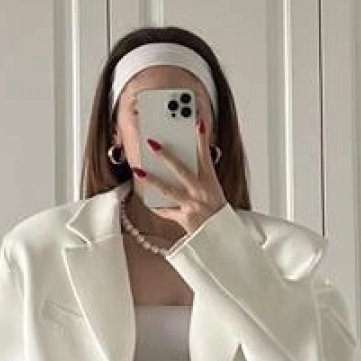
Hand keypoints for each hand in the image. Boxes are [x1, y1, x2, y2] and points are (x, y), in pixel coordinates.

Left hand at [138, 117, 225, 236]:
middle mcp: (200, 192)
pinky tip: (147, 199)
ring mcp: (191, 206)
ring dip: (152, 180)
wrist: (221, 235)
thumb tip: (190, 159)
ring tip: (138, 170)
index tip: (198, 124)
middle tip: (153, 143)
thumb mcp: (214, 189)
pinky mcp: (184, 219)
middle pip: (181, 171)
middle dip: (166, 157)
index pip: (206, 157)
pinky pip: (167, 211)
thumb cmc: (217, 211)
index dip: (203, 140)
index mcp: (210, 182)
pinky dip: (157, 206)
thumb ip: (201, 175)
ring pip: (168, 191)